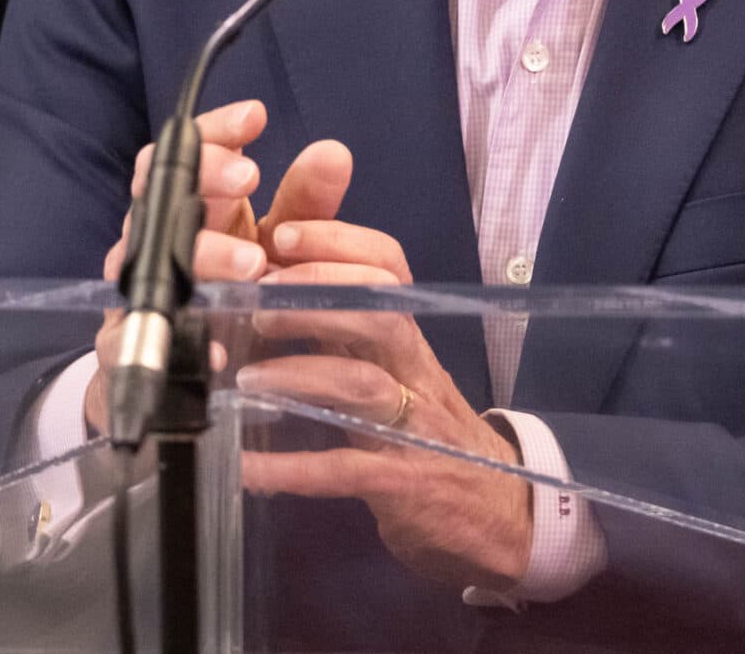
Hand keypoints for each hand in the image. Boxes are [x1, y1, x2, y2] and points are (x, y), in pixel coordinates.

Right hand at [86, 98, 273, 434]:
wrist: (188, 376)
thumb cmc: (233, 296)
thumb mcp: (276, 247)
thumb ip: (305, 204)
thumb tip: (335, 153)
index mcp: (191, 207)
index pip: (188, 152)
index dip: (216, 129)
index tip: (256, 116)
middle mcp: (154, 238)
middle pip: (161, 190)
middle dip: (204, 176)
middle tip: (251, 177)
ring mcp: (136, 289)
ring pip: (150, 256)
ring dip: (201, 253)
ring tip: (252, 262)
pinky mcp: (124, 344)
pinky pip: (136, 334)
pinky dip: (178, 336)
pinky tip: (218, 344)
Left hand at [236, 215, 534, 593]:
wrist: (498, 513)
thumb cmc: (427, 433)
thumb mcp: (391, 371)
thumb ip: (344, 331)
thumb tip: (268, 286)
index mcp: (406, 337)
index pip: (387, 266)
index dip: (337, 241)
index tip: (280, 232)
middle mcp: (414, 371)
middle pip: (379, 310)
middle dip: (316, 294)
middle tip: (257, 302)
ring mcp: (412, 427)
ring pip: (362, 383)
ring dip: (299, 374)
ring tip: (246, 378)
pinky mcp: (403, 484)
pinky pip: (343, 471)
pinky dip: (290, 469)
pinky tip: (245, 466)